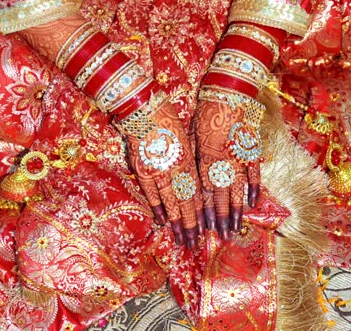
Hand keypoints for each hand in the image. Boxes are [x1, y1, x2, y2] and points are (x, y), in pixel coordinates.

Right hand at [124, 103, 203, 247]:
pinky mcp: (142, 168)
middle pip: (187, 202)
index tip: (207, 228)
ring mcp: (159, 170)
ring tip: (181, 240)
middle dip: (192, 224)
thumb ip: (188, 159)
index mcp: (189, 159)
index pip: (198, 192)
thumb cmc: (167, 117)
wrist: (143, 107)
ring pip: (171, 202)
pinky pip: (152, 193)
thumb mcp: (184, 138)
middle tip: (195, 243)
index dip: (203, 211)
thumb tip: (192, 177)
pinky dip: (158, 207)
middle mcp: (177, 168)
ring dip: (177, 223)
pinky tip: (162, 221)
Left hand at [193, 99, 261, 239]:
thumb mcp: (192, 136)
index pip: (203, 192)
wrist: (229, 92)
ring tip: (235, 228)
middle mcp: (223, 162)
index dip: (202, 211)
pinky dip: (254, 188)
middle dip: (219, 218)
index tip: (202, 228)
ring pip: (237, 190)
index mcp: (206, 158)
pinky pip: (254, 174)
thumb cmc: (205, 112)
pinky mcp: (252, 151)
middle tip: (221, 237)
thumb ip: (194, 160)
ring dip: (235, 211)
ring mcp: (240, 158)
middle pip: (220, 196)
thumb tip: (193, 183)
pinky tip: (253, 203)